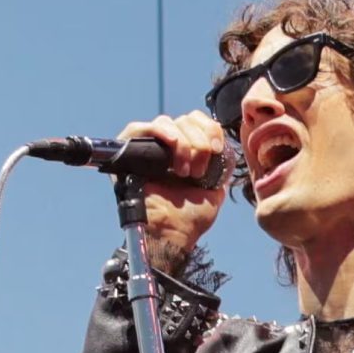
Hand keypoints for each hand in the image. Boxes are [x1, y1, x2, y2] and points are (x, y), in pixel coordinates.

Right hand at [117, 112, 227, 271]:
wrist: (171, 233)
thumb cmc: (189, 220)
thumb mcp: (215, 190)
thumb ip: (220, 169)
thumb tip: (225, 151)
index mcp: (185, 154)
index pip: (197, 121)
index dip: (209, 128)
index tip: (216, 149)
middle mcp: (165, 148)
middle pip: (184, 119)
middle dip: (198, 140)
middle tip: (197, 169)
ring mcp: (146, 149)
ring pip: (167, 122)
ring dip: (182, 142)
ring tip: (183, 170)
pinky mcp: (128, 152)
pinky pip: (140, 128)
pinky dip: (160, 131)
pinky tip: (172, 145)